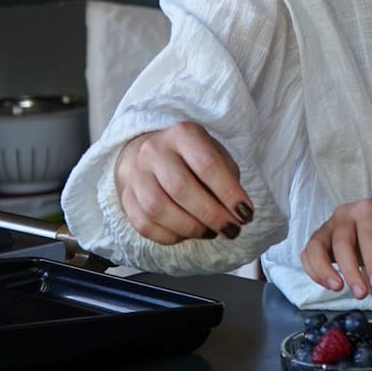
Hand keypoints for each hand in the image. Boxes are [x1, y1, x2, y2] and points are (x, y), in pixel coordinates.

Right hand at [114, 123, 253, 245]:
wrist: (146, 154)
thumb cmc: (190, 157)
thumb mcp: (213, 154)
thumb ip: (227, 178)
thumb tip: (237, 212)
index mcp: (183, 134)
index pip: (207, 165)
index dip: (229, 193)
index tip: (246, 214)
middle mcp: (154, 151)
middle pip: (181, 188)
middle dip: (211, 215)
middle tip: (231, 229)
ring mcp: (135, 174)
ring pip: (158, 209)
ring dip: (190, 228)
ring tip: (210, 232)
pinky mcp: (125, 198)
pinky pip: (144, 225)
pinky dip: (170, 236)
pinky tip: (186, 234)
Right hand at [302, 198, 371, 299]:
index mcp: (367, 209)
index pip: (368, 236)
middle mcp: (344, 214)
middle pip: (341, 242)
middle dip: (350, 271)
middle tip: (361, 294)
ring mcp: (328, 226)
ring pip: (316, 246)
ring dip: (323, 270)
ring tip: (338, 289)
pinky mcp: (318, 240)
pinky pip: (307, 255)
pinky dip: (314, 272)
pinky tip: (329, 285)